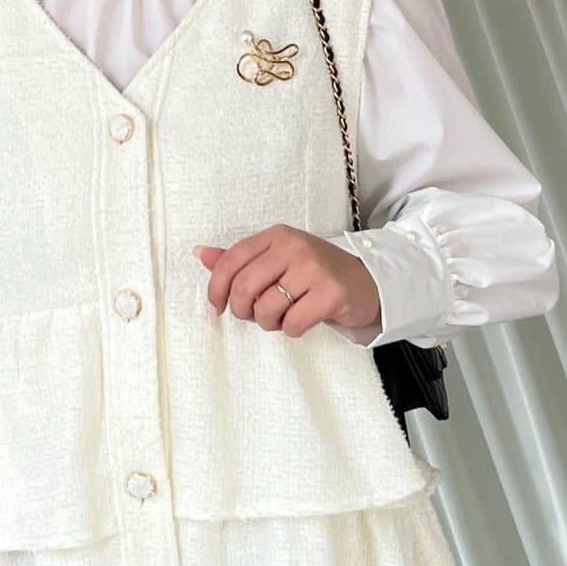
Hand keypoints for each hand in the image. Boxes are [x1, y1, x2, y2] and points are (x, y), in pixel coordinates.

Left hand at [192, 223, 380, 337]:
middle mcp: (294, 247)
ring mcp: (314, 268)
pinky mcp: (331, 293)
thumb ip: (239, 259)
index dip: (216, 290)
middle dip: (243, 311)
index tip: (216, 309)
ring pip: (266, 309)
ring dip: (269, 322)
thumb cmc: (316, 273)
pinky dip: (291, 330)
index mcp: (276, 236)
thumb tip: (200, 253)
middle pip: (244, 288)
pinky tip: (303, 319)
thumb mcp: (277, 259)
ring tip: (284, 315)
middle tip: (255, 315)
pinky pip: (291, 323)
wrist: (366, 283)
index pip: (230, 261)